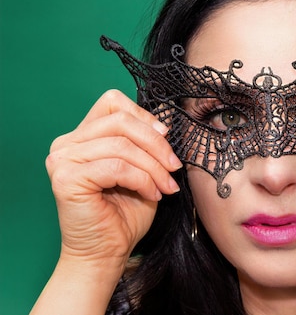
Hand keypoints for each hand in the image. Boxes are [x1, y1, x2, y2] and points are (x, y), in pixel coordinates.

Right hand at [45, 89, 181, 270]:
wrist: (106, 252)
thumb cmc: (124, 213)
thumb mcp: (141, 168)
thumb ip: (144, 143)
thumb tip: (162, 125)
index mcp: (83, 136)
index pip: (113, 102)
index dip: (144, 116)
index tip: (165, 137)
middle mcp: (66, 143)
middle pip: (120, 120)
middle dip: (156, 143)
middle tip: (173, 167)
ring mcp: (62, 160)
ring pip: (122, 145)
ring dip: (153, 167)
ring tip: (165, 186)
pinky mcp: (66, 179)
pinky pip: (117, 167)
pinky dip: (142, 180)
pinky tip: (152, 194)